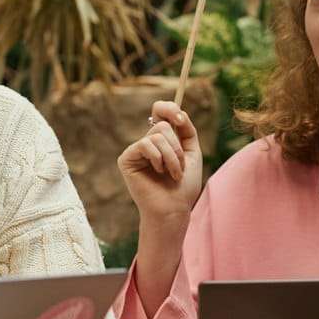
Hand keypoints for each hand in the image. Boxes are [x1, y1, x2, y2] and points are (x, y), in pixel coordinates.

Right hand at [118, 103, 203, 229]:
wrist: (174, 208)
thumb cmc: (183, 186)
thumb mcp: (192, 152)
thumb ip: (186, 130)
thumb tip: (178, 112)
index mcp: (162, 139)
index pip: (160, 111)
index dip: (170, 109)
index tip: (181, 120)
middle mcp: (147, 142)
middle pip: (162, 124)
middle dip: (177, 146)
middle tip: (180, 167)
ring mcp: (136, 151)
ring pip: (156, 134)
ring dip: (172, 156)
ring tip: (173, 174)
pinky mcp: (126, 159)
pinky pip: (145, 144)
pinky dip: (158, 158)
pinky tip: (158, 173)